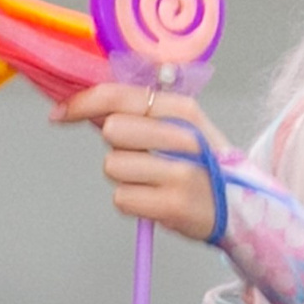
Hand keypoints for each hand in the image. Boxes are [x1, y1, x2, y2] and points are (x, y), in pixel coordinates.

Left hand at [59, 82, 224, 245]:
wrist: (244, 207)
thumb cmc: (203, 165)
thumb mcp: (181, 128)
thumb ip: (139, 113)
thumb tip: (90, 106)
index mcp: (183, 108)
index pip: (120, 96)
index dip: (83, 102)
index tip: (59, 113)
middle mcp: (183, 136)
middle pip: (113, 131)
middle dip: (116, 145)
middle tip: (141, 157)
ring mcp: (179, 172)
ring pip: (113, 166)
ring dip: (124, 177)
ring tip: (152, 181)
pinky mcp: (172, 206)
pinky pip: (122, 198)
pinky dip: (132, 202)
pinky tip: (154, 200)